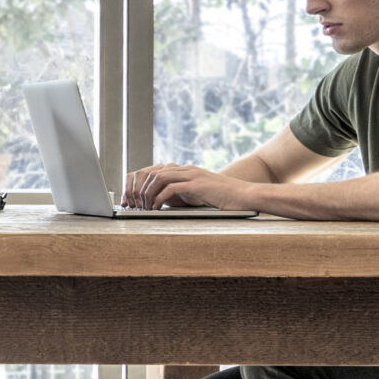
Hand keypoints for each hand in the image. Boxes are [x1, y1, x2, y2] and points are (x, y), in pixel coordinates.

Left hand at [121, 163, 248, 209]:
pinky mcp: (197, 184)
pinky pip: (170, 188)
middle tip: (132, 204)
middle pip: (152, 172)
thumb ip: (180, 194)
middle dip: (138, 188)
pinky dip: (159, 199)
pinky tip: (155, 208)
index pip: (154, 171)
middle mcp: (187, 170)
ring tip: (142, 207)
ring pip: (158, 178)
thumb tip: (160, 203)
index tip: (132, 198)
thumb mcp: (197, 195)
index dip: (140, 183)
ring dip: (146, 194)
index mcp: (186, 171)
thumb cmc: (224, 199)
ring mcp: (192, 175)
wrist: (246, 196)